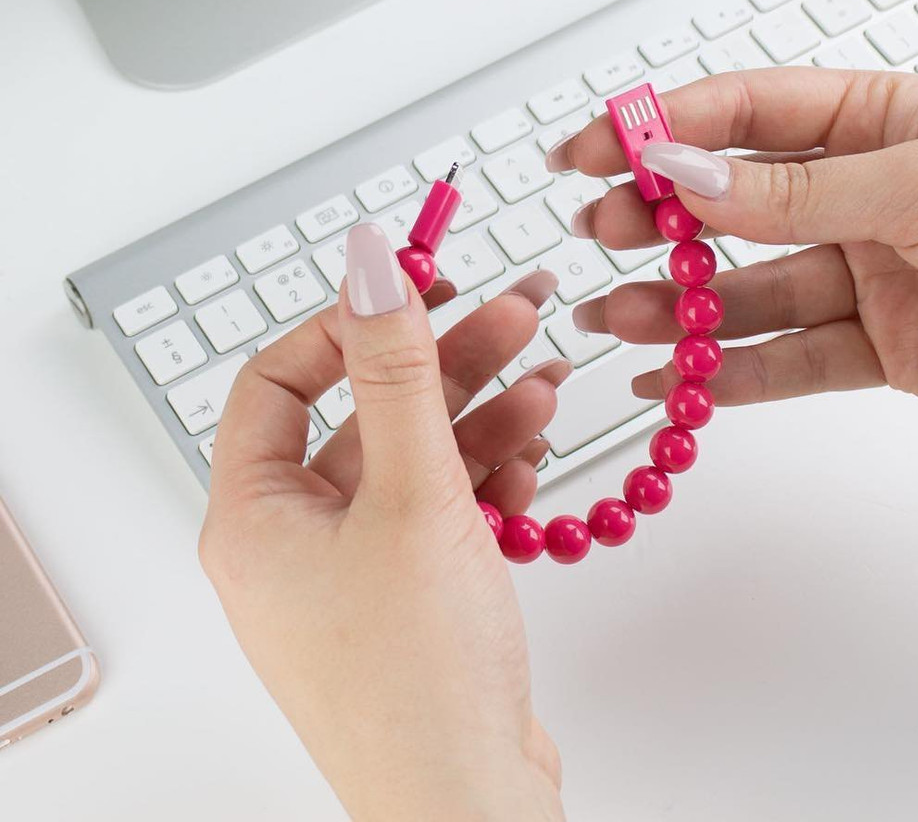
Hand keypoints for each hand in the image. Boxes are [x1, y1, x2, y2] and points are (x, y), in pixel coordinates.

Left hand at [199, 224, 565, 819]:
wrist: (473, 806)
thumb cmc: (419, 681)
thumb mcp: (412, 495)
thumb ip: (395, 371)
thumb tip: (368, 265)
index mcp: (255, 516)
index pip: (278, 382)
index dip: (345, 328)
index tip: (417, 294)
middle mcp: (296, 540)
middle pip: (366, 414)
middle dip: (443, 362)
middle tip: (513, 311)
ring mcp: (356, 567)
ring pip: (415, 458)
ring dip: (481, 415)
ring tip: (546, 377)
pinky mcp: (410, 590)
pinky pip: (441, 507)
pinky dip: (486, 476)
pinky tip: (532, 458)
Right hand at [548, 68, 917, 410]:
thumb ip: (797, 191)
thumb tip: (685, 173)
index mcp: (873, 123)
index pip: (743, 114)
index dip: (659, 127)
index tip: (593, 148)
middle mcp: (859, 195)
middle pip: (731, 205)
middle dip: (656, 218)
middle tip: (596, 232)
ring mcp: (863, 273)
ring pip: (747, 290)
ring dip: (675, 307)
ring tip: (612, 317)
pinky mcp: (876, 347)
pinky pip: (788, 359)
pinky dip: (729, 374)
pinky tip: (675, 379)